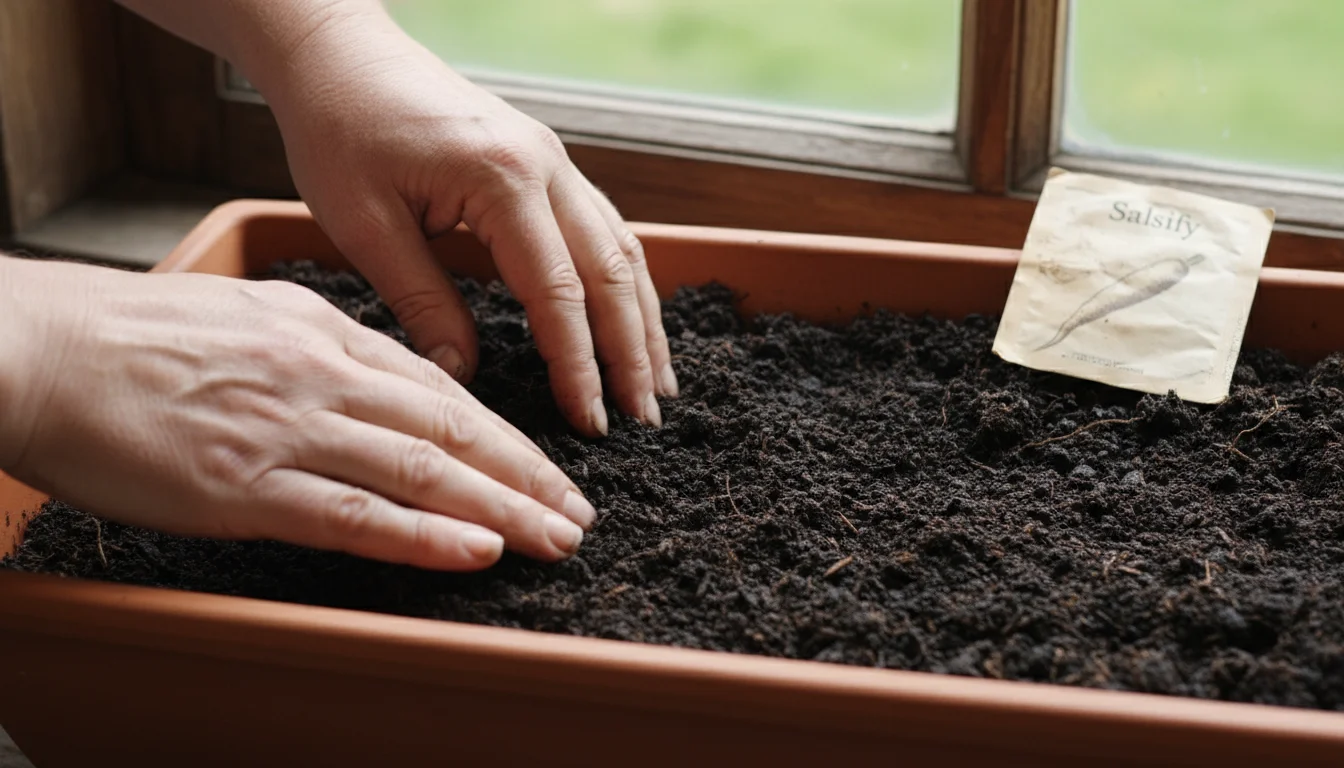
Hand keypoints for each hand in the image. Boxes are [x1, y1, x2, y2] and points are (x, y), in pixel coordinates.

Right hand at [0, 257, 594, 570]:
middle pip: (452, 429)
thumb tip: (377, 382)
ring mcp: (289, 431)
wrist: (41, 350)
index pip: (439, 388)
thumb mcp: (247, 317)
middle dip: (527, 475)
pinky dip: (424, 534)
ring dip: (501, 508)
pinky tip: (476, 550)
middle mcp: (321, 376)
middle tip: (578, 512)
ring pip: (423, 471)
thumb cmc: (132, 336)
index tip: (547, 465)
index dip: (503, 433)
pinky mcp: (247, 486)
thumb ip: (318, 349)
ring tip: (556, 537)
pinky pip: (357, 515)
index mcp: (322, 332)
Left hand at [254, 4, 676, 436]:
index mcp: (502, 179)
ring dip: (642, 320)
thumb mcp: (364, 225)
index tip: (590, 421)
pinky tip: (631, 320)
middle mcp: (547, 166)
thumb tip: (462, 375)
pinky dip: (624, 282)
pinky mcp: (547, 163)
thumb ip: (421, 301)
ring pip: (622, 249)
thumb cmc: (341, 129)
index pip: (558, 292)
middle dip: (631, 352)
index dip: (579, 364)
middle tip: (644, 420)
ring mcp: (555, 161)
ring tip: (657, 385)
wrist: (342, 55)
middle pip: (612, 273)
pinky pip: (605, 228)